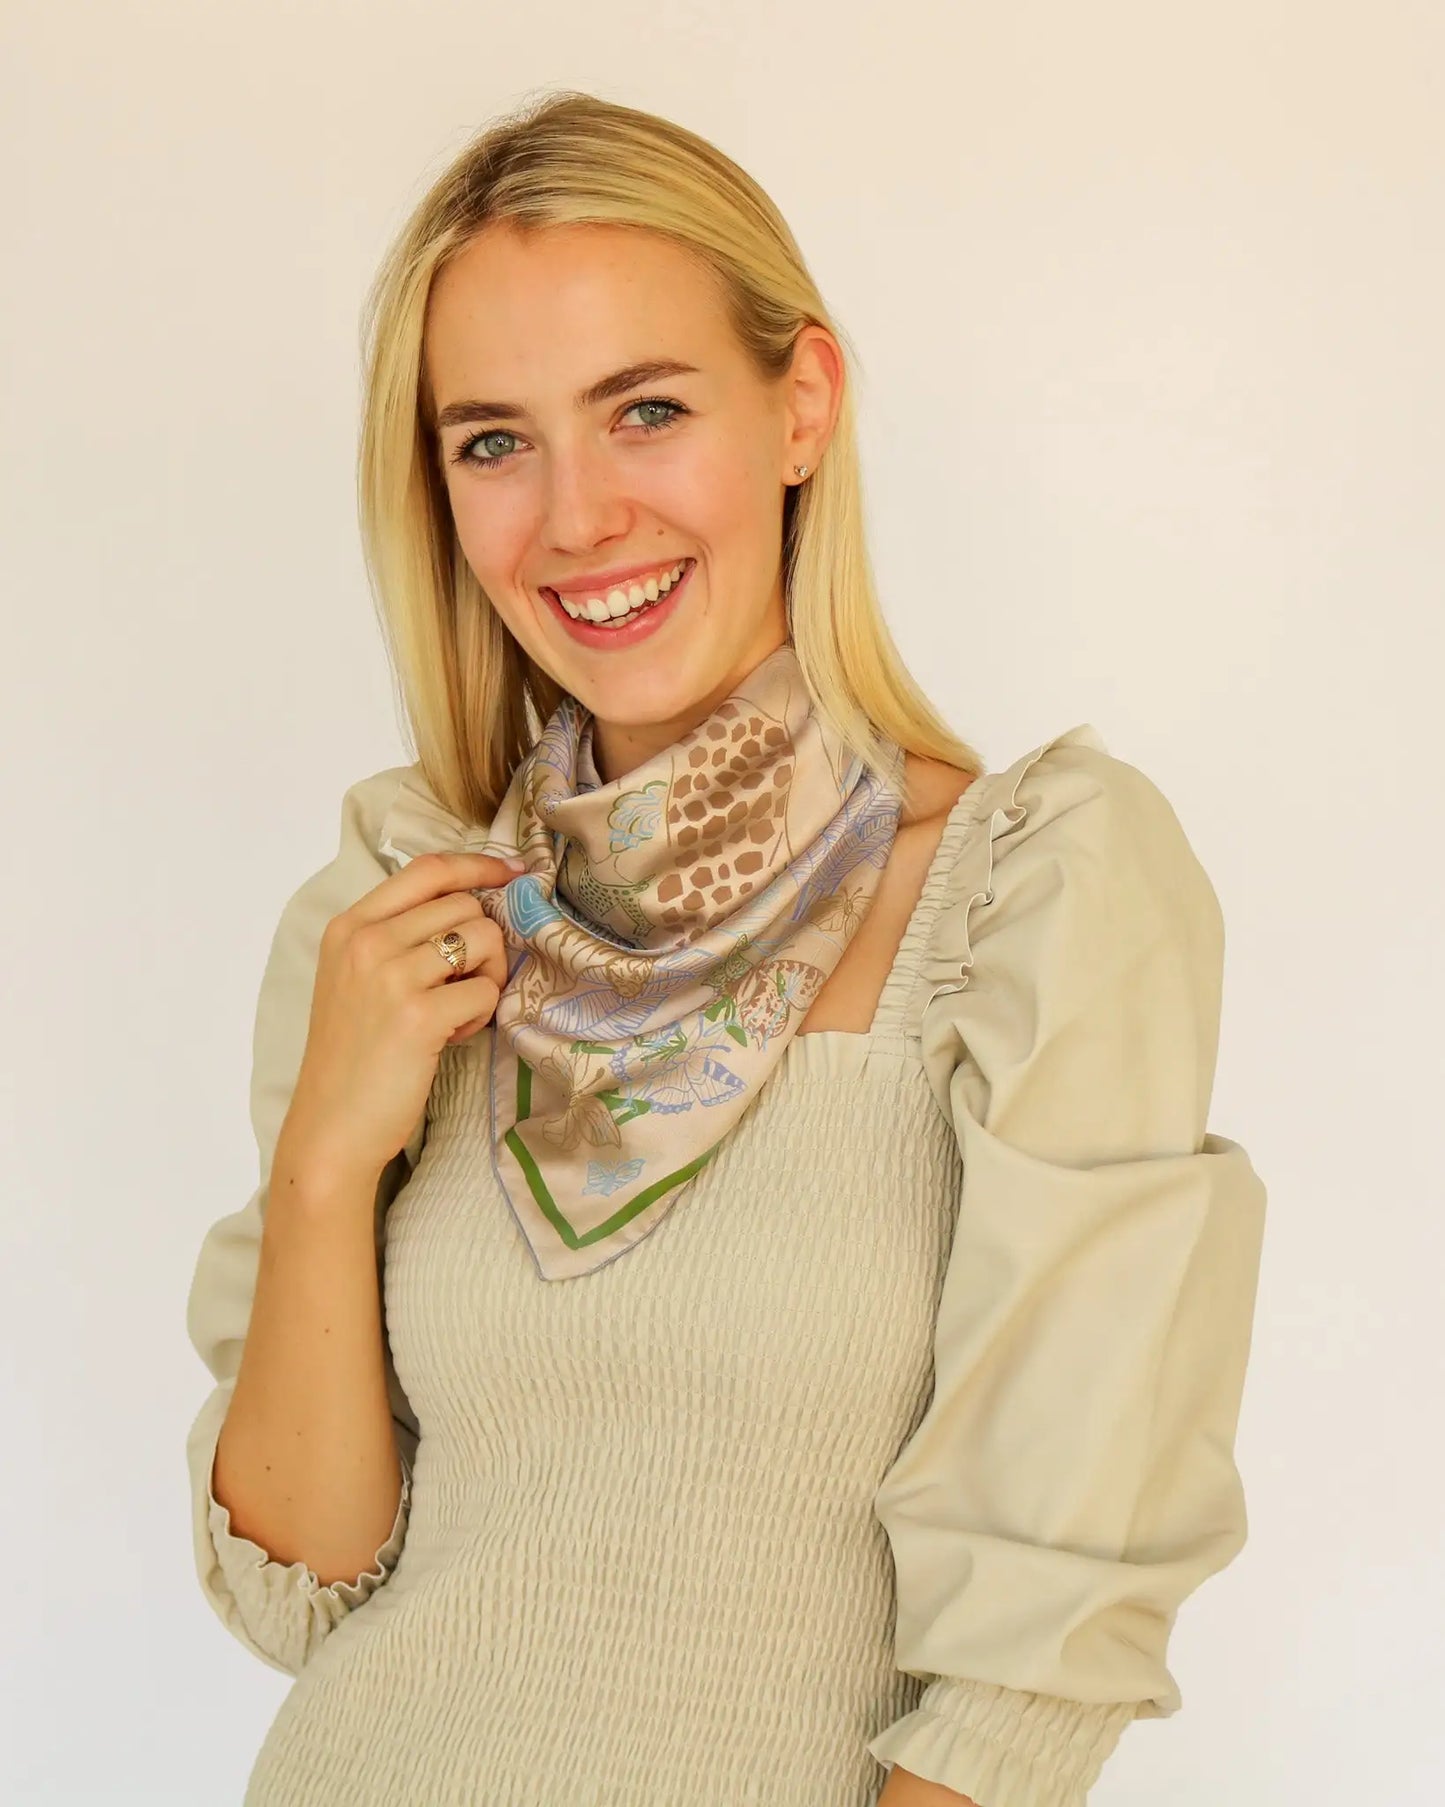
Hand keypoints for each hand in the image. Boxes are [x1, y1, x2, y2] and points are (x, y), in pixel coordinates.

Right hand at [277, 851, 517, 1193]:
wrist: (332, 1126)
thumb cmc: (352, 1056)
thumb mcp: (356, 978)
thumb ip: (399, 936)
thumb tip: (472, 905)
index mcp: (349, 926)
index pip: (427, 869)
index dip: (477, 865)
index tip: (511, 872)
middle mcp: (366, 941)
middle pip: (465, 905)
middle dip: (482, 946)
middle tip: (459, 990)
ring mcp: (390, 976)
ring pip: (484, 940)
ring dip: (485, 978)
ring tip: (453, 1014)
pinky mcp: (419, 1015)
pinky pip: (486, 990)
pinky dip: (481, 1014)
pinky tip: (451, 1037)